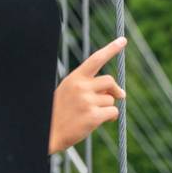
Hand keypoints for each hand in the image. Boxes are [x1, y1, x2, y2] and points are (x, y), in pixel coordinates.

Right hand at [48, 37, 126, 152]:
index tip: (123, 40)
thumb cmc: (60, 111)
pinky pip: (113, 112)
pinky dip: (110, 117)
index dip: (111, 49)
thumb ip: (90, 86)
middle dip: (115, 89)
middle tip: (119, 95)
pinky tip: (97, 121)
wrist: (49, 132)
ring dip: (107, 106)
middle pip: (110, 81)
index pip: (96, 59)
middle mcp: (81, 87)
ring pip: (111, 99)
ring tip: (92, 113)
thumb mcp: (70, 91)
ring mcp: (87, 102)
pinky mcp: (93, 117)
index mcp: (74, 77)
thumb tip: (117, 92)